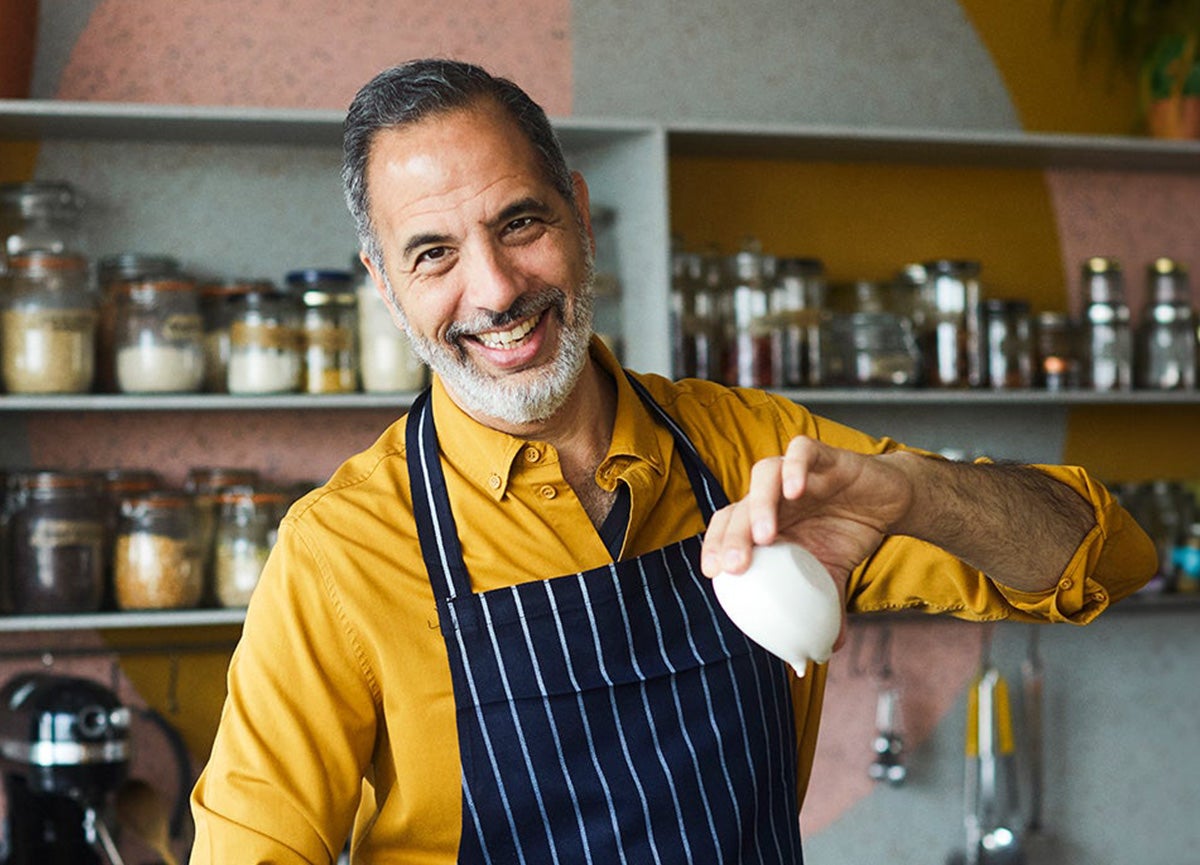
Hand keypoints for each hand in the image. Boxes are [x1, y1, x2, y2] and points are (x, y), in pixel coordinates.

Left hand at [700, 436, 913, 590]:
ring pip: (763, 475)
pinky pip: (801, 451)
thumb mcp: (833, 575)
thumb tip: (824, 652)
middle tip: (735, 566)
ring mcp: (795, 472)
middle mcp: (773, 495)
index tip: (713, 574)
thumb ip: (824, 608)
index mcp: (766, 521)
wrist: (889, 502)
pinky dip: (794, 467)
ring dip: (760, 504)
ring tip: (766, 536)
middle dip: (732, 536)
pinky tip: (796, 490)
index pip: (727, 527)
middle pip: (740, 506)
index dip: (714, 545)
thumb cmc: (847, 534)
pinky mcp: (823, 455)